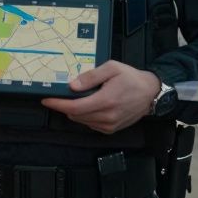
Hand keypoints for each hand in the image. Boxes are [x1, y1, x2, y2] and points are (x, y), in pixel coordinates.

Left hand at [41, 61, 159, 133]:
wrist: (151, 93)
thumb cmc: (132, 78)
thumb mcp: (112, 68)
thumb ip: (91, 76)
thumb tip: (72, 86)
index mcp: (105, 101)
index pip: (74, 107)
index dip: (57, 104)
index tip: (46, 100)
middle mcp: (107, 116)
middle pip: (75, 115)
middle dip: (65, 105)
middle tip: (62, 95)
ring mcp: (109, 125)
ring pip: (82, 121)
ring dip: (75, 111)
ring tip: (81, 97)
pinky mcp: (111, 129)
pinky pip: (90, 124)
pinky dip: (85, 116)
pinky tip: (91, 105)